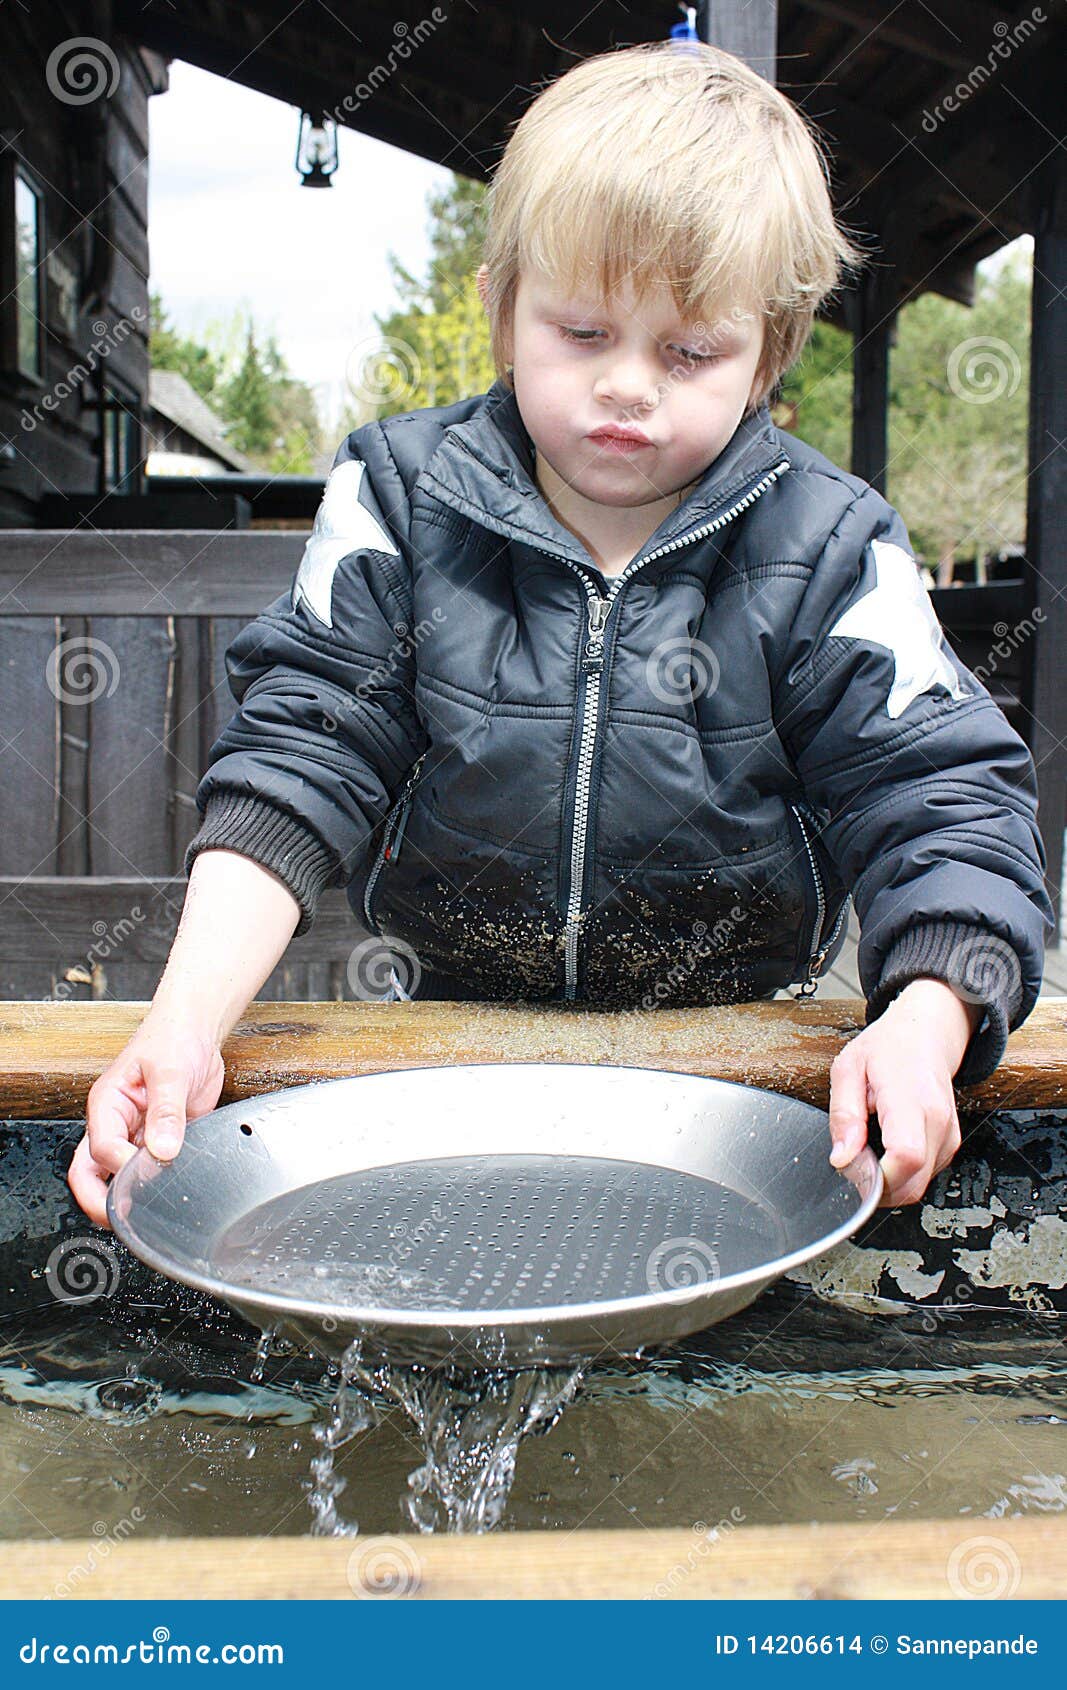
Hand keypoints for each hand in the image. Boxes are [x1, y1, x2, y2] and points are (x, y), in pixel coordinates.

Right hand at [67, 1009, 225, 1229]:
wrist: (196, 1032)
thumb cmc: (173, 1039)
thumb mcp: (170, 1071)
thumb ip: (167, 1111)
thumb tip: (163, 1149)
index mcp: (107, 1105)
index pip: (101, 1149)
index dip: (121, 1167)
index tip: (146, 1174)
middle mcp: (116, 1123)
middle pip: (91, 1172)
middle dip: (100, 1200)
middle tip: (125, 1220)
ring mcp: (135, 1134)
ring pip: (117, 1176)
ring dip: (129, 1195)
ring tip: (149, 1212)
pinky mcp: (159, 1140)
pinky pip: (150, 1169)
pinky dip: (157, 1183)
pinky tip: (174, 1189)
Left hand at [826, 978, 981, 1206]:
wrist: (926, 1033)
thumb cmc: (889, 1047)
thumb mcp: (849, 1069)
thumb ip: (844, 1116)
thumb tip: (841, 1158)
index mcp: (911, 1099)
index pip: (905, 1157)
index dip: (876, 1177)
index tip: (853, 1167)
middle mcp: (938, 1121)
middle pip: (913, 1184)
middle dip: (876, 1187)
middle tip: (853, 1160)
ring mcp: (948, 1135)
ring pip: (918, 1186)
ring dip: (888, 1182)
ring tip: (870, 1146)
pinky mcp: (950, 1144)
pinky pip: (924, 1176)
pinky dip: (902, 1174)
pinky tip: (886, 1148)